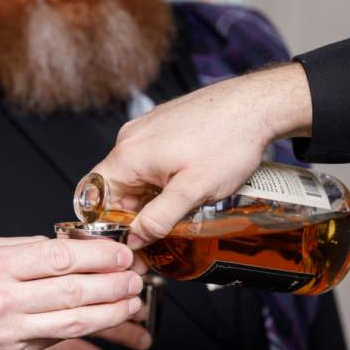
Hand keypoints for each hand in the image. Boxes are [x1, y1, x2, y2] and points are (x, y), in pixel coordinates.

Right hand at [0, 236, 142, 349]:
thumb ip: (20, 250)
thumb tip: (64, 248)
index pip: (58, 257)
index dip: (97, 256)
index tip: (120, 254)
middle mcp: (0, 298)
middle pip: (71, 289)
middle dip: (111, 283)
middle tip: (135, 277)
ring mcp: (5, 331)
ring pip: (70, 320)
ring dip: (108, 311)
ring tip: (132, 301)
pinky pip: (53, 340)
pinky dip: (84, 330)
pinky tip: (104, 321)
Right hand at [93, 63, 312, 245]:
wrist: (254, 105)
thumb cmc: (228, 140)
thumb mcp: (193, 191)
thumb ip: (160, 218)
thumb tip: (136, 239)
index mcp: (129, 153)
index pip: (95, 196)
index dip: (106, 224)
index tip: (126, 244)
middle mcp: (132, 137)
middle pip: (116, 187)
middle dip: (133, 215)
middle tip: (158, 238)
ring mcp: (147, 129)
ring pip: (136, 175)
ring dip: (150, 198)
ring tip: (178, 214)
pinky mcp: (163, 125)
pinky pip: (150, 160)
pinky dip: (160, 180)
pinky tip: (185, 189)